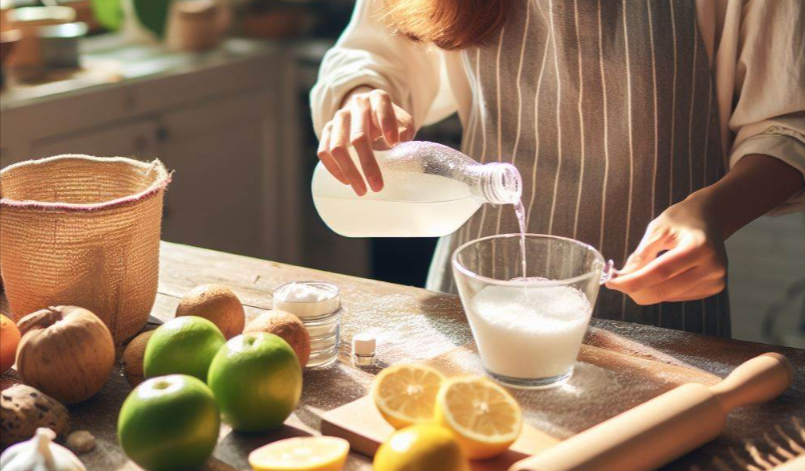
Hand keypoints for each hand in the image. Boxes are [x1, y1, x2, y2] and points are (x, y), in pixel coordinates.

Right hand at [317, 87, 414, 195]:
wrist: (367, 113)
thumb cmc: (390, 122)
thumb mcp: (403, 122)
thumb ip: (404, 130)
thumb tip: (397, 144)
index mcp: (378, 98)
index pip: (382, 108)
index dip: (387, 124)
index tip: (394, 143)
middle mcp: (356, 105)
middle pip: (359, 137)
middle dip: (368, 164)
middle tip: (377, 187)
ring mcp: (339, 117)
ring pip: (337, 147)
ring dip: (349, 172)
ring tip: (362, 190)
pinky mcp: (328, 130)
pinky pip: (324, 151)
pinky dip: (334, 169)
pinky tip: (346, 182)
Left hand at [606, 192, 727, 303]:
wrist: (710, 216)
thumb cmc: (681, 219)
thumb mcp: (658, 228)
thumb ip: (641, 255)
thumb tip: (622, 277)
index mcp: (700, 247)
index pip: (660, 272)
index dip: (633, 281)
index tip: (611, 282)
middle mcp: (712, 266)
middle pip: (664, 290)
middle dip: (635, 289)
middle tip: (615, 282)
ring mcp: (715, 280)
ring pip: (668, 296)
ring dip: (646, 289)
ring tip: (639, 272)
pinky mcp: (712, 288)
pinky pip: (676, 296)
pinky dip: (661, 290)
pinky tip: (660, 276)